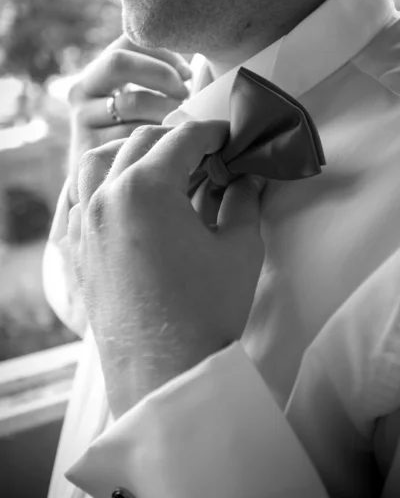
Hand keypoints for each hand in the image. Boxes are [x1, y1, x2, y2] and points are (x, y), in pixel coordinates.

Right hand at [67, 34, 191, 203]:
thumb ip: (165, 82)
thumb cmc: (141, 140)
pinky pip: (131, 135)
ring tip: (182, 128)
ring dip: (166, 111)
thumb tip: (204, 69)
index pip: (126, 41)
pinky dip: (158, 140)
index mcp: (99, 72)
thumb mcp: (147, 104)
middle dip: (160, 75)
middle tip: (185, 97)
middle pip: (119, 63)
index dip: (162, 53)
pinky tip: (170, 151)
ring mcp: (82, 120)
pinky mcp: (86, 148)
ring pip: (132, 101)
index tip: (188, 75)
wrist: (109, 190)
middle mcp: (82, 91)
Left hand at [68, 121, 264, 415]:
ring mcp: (86, 222)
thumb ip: (244, 201)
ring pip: (100, 162)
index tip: (229, 137)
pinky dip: (105, 182)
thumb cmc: (206, 311)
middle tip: (207, 156)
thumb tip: (247, 177)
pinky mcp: (79, 246)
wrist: (164, 371)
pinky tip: (129, 197)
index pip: (182, 139)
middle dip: (177, 141)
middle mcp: (107, 197)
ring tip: (162, 168)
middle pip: (141, 144)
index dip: (212, 133)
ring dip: (132, 154)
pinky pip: (82, 196)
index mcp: (146, 189)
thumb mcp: (239, 248)